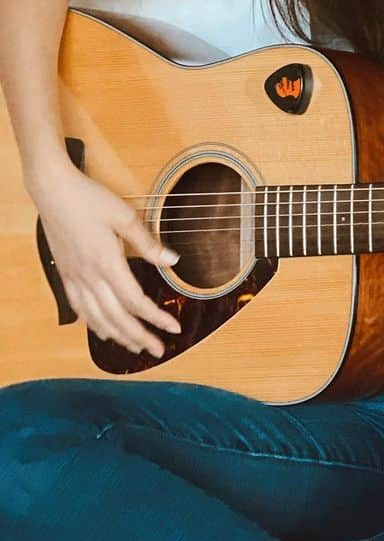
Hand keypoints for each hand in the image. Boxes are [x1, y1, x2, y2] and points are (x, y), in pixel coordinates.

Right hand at [31, 166, 182, 356]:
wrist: (53, 190)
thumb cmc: (89, 199)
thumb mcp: (125, 216)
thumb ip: (148, 243)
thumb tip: (173, 261)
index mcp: (107, 262)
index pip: (136, 301)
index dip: (156, 318)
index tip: (173, 328)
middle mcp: (89, 275)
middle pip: (117, 317)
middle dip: (139, 337)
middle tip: (158, 350)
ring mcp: (75, 277)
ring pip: (96, 317)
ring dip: (117, 335)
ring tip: (135, 347)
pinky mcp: (65, 274)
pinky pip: (79, 307)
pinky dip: (92, 324)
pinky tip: (102, 330)